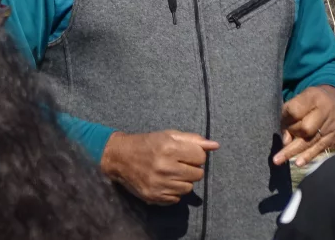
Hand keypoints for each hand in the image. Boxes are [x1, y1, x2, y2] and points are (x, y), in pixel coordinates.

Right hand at [100, 130, 219, 204]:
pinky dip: (173, 191)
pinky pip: (176, 199)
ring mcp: (159, 184)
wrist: (119, 157)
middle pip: (197, 174)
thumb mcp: (168, 135)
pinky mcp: (154, 196)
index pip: (200, 157)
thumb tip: (215, 145)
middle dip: (191, 168)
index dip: (196, 155)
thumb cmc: (147, 143)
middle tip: (179, 163)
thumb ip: (193, 140)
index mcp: (169, 148)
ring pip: (188, 188)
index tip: (186, 154)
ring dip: (183, 181)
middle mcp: (165, 167)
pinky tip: (164, 182)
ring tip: (171, 173)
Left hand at [273, 85, 334, 166]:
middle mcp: (325, 111)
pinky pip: (319, 148)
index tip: (281, 122)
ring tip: (278, 160)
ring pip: (310, 141)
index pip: (295, 110)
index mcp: (313, 96)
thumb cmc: (312, 101)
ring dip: (293, 151)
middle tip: (283, 139)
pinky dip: (307, 156)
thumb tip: (285, 140)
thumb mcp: (300, 98)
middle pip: (305, 128)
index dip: (285, 118)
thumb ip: (289, 114)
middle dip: (291, 135)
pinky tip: (298, 163)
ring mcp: (332, 126)